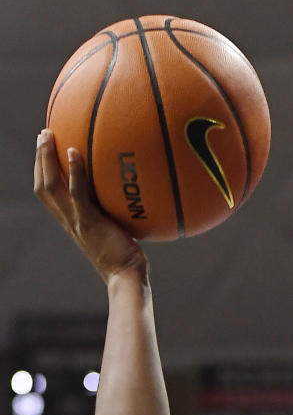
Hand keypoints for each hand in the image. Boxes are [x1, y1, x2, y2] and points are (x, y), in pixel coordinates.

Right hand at [34, 129, 147, 284]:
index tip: (46, 150)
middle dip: (39, 159)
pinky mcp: (89, 222)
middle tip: (43, 134)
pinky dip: (74, 171)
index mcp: (72, 223)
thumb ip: (115, 215)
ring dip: (46, 158)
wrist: (127, 279)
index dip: (42, 172)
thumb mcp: (117, 233)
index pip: (48, 195)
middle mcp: (69, 221)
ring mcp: (76, 222)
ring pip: (50, 185)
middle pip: (42, 186)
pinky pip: (77, 192)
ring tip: (48, 134)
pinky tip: (74, 151)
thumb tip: (130, 197)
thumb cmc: (128, 261)